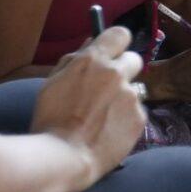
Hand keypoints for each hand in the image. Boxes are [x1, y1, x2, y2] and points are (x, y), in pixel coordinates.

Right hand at [32, 28, 147, 177]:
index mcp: (94, 60)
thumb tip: (91, 42)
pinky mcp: (139, 118)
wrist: (63, 157)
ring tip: (103, 117)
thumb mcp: (54, 82)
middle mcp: (116, 73)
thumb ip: (75, 60)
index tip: (111, 53)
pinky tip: (109, 131)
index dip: (116, 44)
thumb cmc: (50, 119)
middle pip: (134, 59)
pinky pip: (136, 112)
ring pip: (133, 89)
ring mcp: (130, 96)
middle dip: (123, 70)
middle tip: (107, 88)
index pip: (120, 34)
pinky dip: (126, 119)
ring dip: (123, 98)